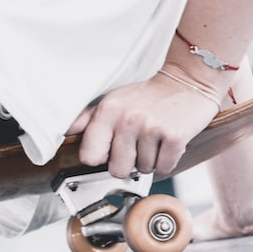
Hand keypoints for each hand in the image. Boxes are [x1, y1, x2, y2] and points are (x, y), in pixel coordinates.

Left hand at [68, 71, 219, 178]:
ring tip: (154, 140)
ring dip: (150, 160)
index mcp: (108, 111)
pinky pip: (164, 167)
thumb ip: (88, 119)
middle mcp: (127, 119)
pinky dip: (167, 161)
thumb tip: (65, 132)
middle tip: (137, 146)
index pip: (90, 156)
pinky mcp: (175, 136)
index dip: (101, 159)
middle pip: (117, 170)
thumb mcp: (113, 101)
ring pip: (143, 169)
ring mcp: (152, 128)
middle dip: (128, 163)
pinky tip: (167, 144)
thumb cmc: (147, 95)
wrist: (187, 81)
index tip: (110, 152)